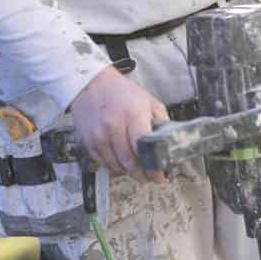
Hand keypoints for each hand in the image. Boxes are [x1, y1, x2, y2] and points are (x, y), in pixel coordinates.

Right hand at [70, 65, 168, 179]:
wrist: (91, 85)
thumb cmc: (121, 93)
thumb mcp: (148, 101)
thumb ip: (161, 122)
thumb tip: (171, 143)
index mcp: (133, 114)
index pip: (143, 148)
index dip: (153, 166)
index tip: (159, 175)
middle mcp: (114, 126)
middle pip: (130, 163)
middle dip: (143, 174)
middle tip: (150, 175)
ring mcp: (100, 136)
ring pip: (118, 167)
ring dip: (129, 172)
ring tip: (137, 167)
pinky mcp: (90, 142)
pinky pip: (105, 165)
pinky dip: (116, 167)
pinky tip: (122, 162)